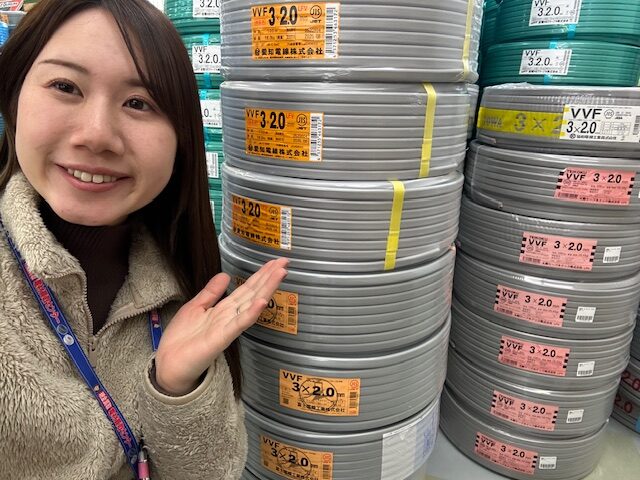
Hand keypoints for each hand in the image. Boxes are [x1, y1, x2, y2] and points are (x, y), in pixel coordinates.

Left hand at [154, 258, 288, 394]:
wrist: (168, 364)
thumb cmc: (181, 340)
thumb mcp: (195, 308)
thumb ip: (211, 293)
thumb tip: (225, 275)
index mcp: (224, 309)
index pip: (246, 288)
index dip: (260, 274)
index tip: (274, 261)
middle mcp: (230, 316)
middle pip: (253, 292)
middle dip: (269, 277)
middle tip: (285, 261)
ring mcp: (228, 327)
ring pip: (251, 304)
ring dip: (267, 288)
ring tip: (280, 273)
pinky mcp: (222, 338)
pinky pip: (239, 323)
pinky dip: (251, 312)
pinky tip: (262, 301)